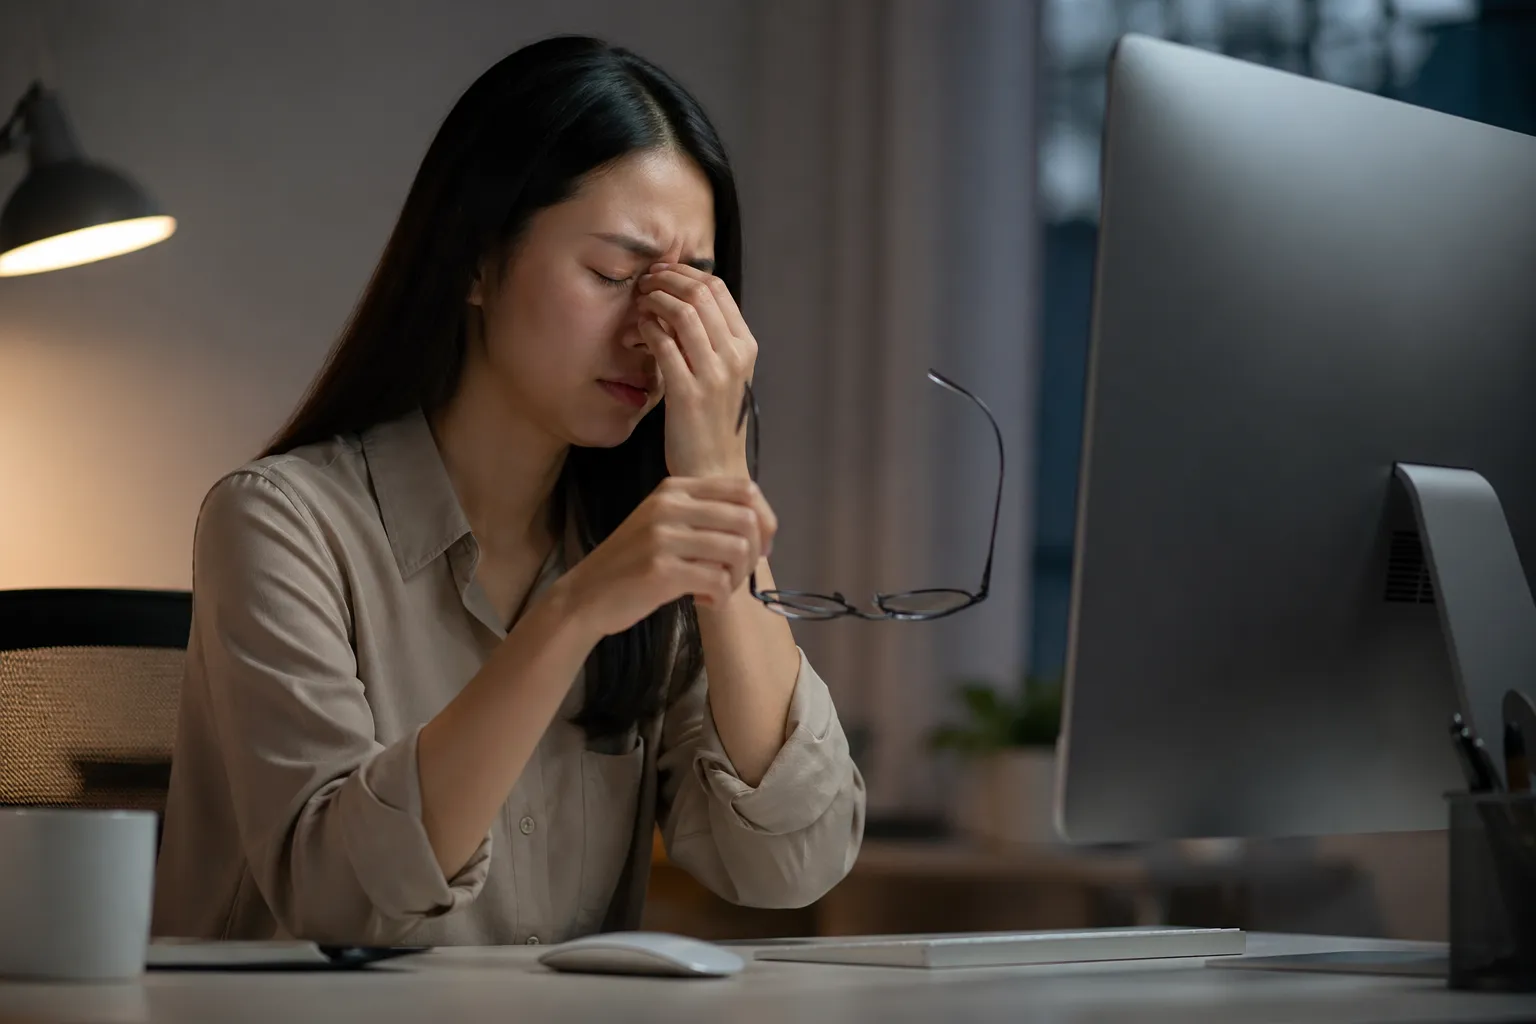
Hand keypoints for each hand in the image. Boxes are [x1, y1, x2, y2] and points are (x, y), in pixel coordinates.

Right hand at [558, 476, 777, 637]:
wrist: (586, 595)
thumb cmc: (633, 563)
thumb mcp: (666, 524)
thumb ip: (705, 517)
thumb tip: (762, 529)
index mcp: (675, 489)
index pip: (745, 490)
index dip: (765, 521)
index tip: (759, 548)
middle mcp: (670, 505)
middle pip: (747, 520)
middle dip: (753, 554)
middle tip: (735, 575)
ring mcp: (664, 536)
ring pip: (737, 550)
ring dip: (737, 578)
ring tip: (717, 589)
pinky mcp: (661, 569)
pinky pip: (718, 580)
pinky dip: (721, 598)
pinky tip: (704, 601)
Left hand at [636, 263, 757, 478]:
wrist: (714, 469)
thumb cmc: (714, 421)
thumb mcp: (726, 375)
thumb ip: (714, 339)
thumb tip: (685, 300)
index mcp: (746, 347)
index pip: (718, 290)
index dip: (685, 273)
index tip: (663, 273)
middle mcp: (735, 357)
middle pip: (699, 294)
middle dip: (667, 279)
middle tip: (645, 281)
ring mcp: (713, 375)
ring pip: (681, 314)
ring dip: (655, 299)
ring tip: (640, 301)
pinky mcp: (687, 394)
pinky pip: (663, 345)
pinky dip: (647, 328)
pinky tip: (638, 328)